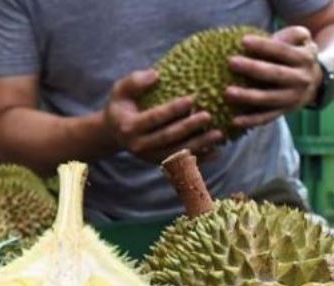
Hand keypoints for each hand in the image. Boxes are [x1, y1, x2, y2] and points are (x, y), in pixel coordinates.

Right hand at [104, 69, 223, 163]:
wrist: (114, 133)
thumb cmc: (121, 106)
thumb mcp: (120, 90)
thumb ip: (135, 81)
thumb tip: (156, 74)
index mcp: (129, 127)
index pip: (154, 118)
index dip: (173, 109)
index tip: (192, 99)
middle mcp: (139, 146)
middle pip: (168, 137)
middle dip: (189, 127)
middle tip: (209, 116)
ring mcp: (150, 157)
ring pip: (177, 152)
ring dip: (199, 145)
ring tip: (219, 134)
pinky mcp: (159, 163)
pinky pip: (182, 163)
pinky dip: (200, 159)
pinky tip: (216, 151)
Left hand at [225, 26, 323, 129]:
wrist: (317, 81)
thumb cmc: (299, 54)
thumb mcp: (303, 40)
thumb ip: (291, 35)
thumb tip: (273, 37)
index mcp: (304, 59)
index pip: (283, 50)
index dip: (264, 46)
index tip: (243, 41)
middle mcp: (301, 80)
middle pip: (276, 74)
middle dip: (253, 69)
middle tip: (231, 62)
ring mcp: (293, 99)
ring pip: (270, 99)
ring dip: (249, 96)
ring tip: (228, 92)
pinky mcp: (285, 112)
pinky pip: (267, 118)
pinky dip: (251, 120)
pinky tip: (234, 120)